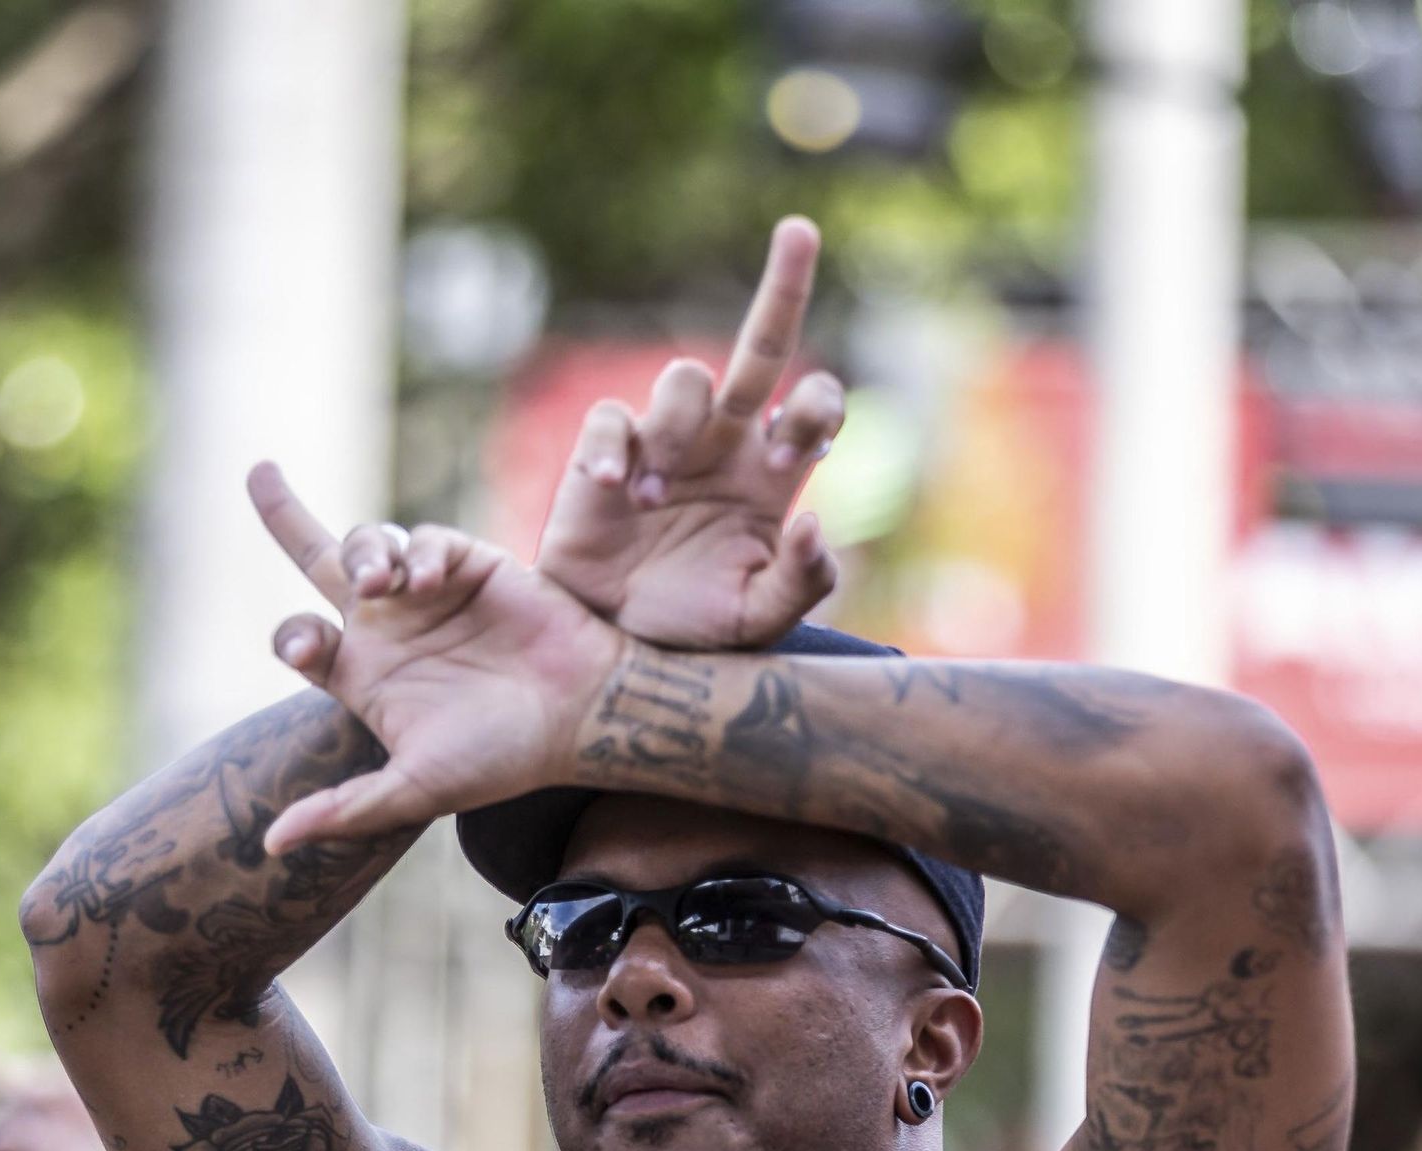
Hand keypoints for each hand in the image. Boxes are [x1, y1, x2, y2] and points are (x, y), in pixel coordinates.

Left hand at [247, 469, 622, 849]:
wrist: (582, 719)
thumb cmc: (502, 759)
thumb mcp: (416, 789)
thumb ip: (345, 811)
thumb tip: (271, 846)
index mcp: (364, 675)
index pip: (301, 638)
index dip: (292, 635)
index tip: (311, 647)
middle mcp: (389, 627)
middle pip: (320, 558)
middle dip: (283, 512)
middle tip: (260, 477)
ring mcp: (428, 591)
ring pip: (367, 542)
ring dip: (361, 551)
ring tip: (379, 584)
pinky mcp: (470, 563)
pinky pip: (425, 539)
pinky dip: (416, 552)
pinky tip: (423, 583)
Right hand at [535, 216, 843, 647]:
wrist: (612, 648)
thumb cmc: (690, 627)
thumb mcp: (757, 622)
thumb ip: (802, 583)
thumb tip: (816, 524)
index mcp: (771, 473)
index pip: (813, 405)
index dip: (817, 409)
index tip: (797, 452)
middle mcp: (724, 442)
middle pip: (760, 347)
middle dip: (784, 285)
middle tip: (800, 232)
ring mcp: (664, 440)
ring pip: (685, 377)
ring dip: (680, 428)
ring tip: (657, 496)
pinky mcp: (605, 450)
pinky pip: (612, 418)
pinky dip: (616, 446)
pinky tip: (619, 486)